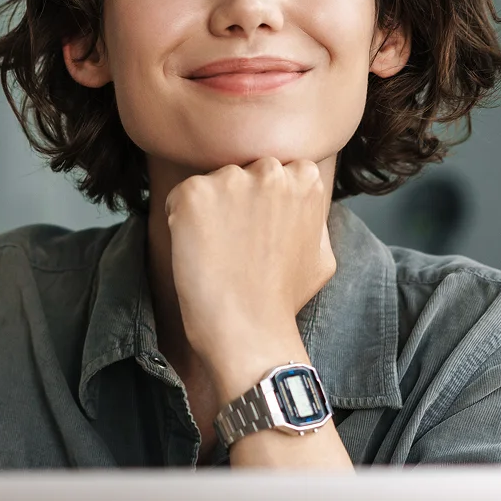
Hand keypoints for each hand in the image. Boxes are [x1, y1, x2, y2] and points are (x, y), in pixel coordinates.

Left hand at [164, 157, 334, 380]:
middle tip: (235, 244)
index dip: (260, 203)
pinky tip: (196, 251)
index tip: (257, 232)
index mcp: (305, 178)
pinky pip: (179, 198)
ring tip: (217, 252)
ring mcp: (231, 179)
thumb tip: (304, 203)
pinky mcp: (194, 194)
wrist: (249, 329)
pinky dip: (180, 221)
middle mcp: (270, 170)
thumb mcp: (322, 253)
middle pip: (240, 172)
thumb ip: (312, 217)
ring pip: (210, 184)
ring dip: (208, 210)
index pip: (273, 171)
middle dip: (234, 200)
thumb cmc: (283, 300)